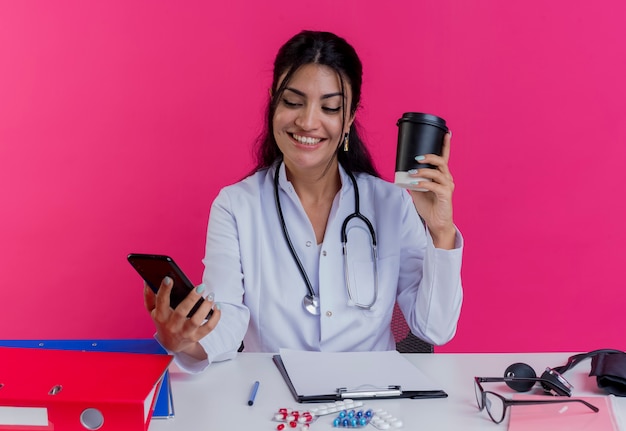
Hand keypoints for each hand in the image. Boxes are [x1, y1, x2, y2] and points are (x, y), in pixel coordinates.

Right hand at [144, 277, 219, 358]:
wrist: (171, 344)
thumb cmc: (163, 322)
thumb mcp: (153, 311)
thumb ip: (149, 297)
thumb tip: (147, 281)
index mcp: (160, 316)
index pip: (161, 302)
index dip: (164, 290)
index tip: (169, 278)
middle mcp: (172, 325)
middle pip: (182, 312)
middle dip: (192, 298)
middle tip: (201, 287)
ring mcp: (185, 332)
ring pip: (196, 320)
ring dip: (205, 307)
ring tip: (211, 296)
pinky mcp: (196, 337)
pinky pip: (208, 328)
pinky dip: (215, 317)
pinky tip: (217, 306)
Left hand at [408, 131, 455, 248]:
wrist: (436, 222)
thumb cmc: (429, 206)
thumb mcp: (417, 190)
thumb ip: (413, 180)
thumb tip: (402, 172)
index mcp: (441, 175)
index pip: (445, 157)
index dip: (446, 145)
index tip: (446, 133)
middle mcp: (447, 179)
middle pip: (442, 162)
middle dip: (429, 157)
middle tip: (417, 158)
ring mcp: (447, 187)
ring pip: (438, 173)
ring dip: (424, 171)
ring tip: (412, 172)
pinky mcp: (446, 195)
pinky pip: (435, 186)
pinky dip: (424, 183)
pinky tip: (416, 184)